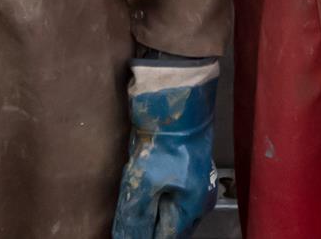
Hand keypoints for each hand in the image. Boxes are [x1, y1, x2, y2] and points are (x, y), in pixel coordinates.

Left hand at [113, 77, 219, 238]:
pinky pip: (168, 190)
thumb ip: (136, 215)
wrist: (175, 96)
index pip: (163, 237)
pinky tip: (142, 184)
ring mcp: (192, 182)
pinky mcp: (184, 166)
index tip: (123, 233)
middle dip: (147, 224)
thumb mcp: (144, 182)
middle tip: (126, 218)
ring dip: (149, 209)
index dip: (141, 236)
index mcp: (191, 208)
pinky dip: (153, 192)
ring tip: (132, 201)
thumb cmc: (165, 137)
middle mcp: (197, 198)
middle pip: (168, 225)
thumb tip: (128, 238)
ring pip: (168, 208)